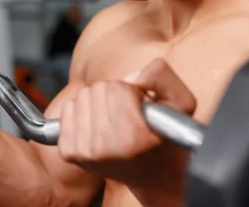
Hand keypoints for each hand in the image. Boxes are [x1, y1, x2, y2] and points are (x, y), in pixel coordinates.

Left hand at [57, 59, 196, 198]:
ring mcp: (84, 152)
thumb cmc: (165, 135)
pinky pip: (67, 108)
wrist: (152, 173)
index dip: (131, 92)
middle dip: (113, 95)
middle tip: (126, 114)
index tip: (139, 107)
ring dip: (97, 102)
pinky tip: (97, 126)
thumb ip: (161, 76)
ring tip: (114, 120)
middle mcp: (105, 148)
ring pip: (81, 96)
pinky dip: (81, 111)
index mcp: (133, 137)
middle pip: (97, 89)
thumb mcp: (180, 101)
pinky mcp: (69, 152)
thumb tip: (132, 78)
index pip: (117, 88)